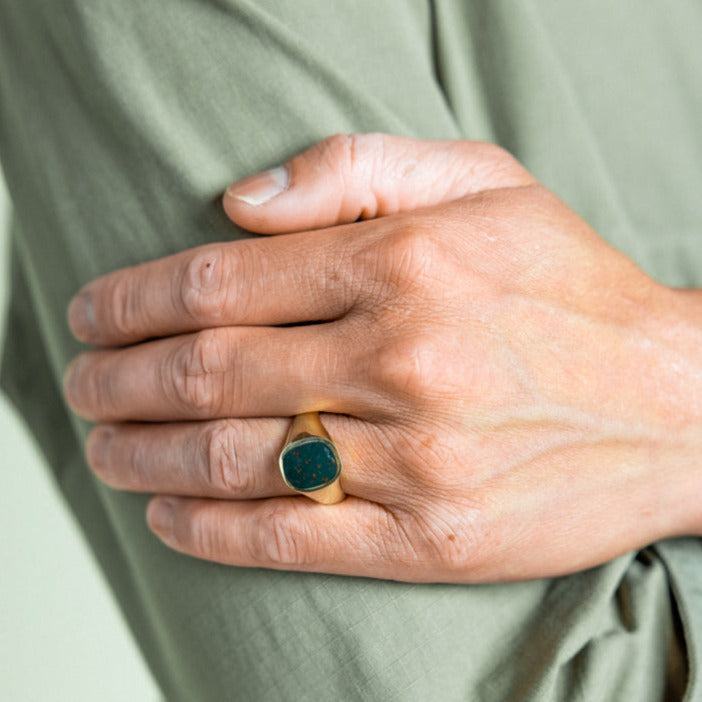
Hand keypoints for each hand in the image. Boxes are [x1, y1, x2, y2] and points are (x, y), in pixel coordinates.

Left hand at [63, 133, 701, 581]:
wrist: (675, 403)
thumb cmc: (571, 288)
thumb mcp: (484, 183)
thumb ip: (354, 170)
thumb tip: (239, 203)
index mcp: (402, 264)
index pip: (219, 281)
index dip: (132, 300)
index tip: (91, 315)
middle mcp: (400, 358)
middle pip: (206, 372)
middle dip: (117, 380)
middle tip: (80, 384)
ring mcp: (415, 457)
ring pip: (232, 459)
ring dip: (141, 454)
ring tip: (101, 446)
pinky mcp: (431, 537)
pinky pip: (287, 535)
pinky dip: (206, 528)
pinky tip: (165, 511)